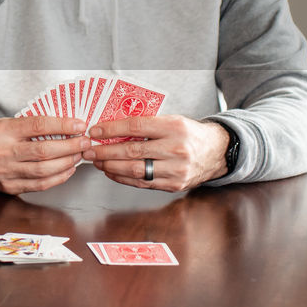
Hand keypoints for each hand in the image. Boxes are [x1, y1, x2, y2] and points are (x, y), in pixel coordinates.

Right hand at [0, 116, 90, 194]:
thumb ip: (33, 125)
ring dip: (67, 162)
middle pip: (44, 151)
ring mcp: (6, 172)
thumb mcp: (8, 123)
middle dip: (70, 147)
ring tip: (79, 155)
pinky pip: (40, 184)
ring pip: (44, 170)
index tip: (79, 126)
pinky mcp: (10, 187)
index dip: (62, 126)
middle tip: (84, 142)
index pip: (38, 126)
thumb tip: (67, 127)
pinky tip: (68, 169)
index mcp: (2, 131)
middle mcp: (2, 152)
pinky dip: (58, 177)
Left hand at [86, 115, 228, 190]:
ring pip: (135, 170)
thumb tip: (110, 129)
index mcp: (174, 127)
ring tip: (97, 162)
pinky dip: (123, 178)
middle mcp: (176, 149)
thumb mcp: (171, 121)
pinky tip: (111, 172)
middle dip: (105, 151)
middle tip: (89, 150)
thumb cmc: (188, 134)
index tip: (95, 132)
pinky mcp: (174, 185)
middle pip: (132, 150)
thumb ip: (145, 125)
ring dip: (111, 166)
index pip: (135, 126)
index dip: (111, 129)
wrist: (217, 152)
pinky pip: (142, 183)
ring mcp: (176, 169)